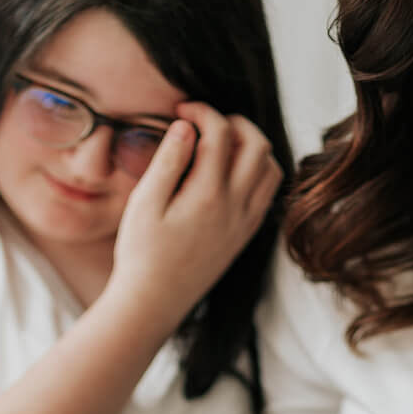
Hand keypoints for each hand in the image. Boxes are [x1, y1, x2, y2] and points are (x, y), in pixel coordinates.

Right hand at [106, 101, 282, 329]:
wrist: (154, 303)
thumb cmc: (141, 255)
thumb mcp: (144, 203)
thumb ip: (168, 162)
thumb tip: (186, 126)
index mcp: (209, 195)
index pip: (221, 133)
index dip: (203, 111)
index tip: (182, 110)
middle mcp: (236, 207)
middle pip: (258, 145)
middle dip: (235, 122)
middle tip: (206, 122)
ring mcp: (245, 223)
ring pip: (271, 169)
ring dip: (251, 147)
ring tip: (219, 145)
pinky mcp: (245, 235)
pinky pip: (267, 193)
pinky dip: (256, 172)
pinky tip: (227, 173)